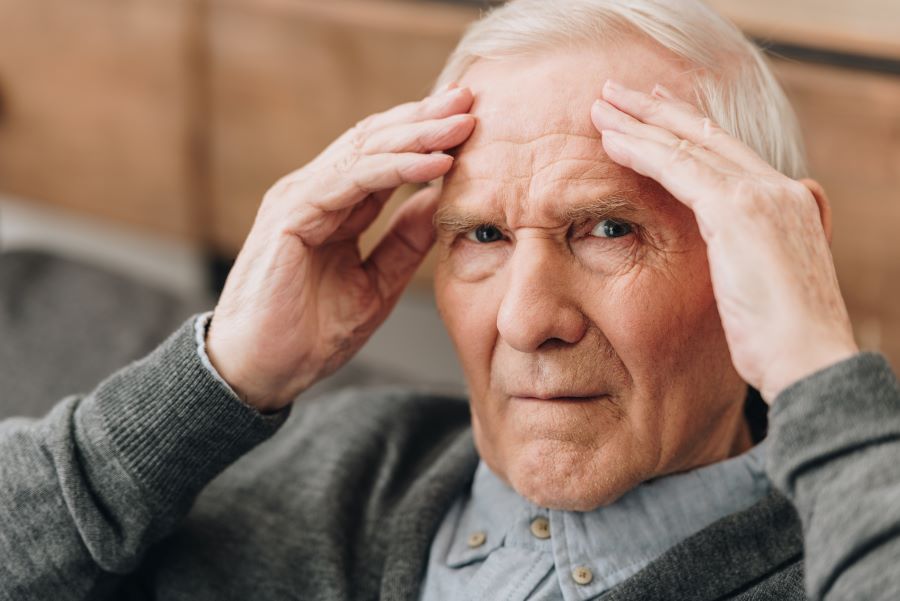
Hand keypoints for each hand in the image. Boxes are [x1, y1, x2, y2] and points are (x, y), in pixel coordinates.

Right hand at [207, 86, 475, 411]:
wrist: (263, 372)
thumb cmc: (311, 334)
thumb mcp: (377, 283)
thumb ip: (404, 241)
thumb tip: (439, 201)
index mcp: (334, 207)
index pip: (383, 156)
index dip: (425, 137)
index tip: (470, 123)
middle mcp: (315, 193)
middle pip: (376, 140)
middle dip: (425, 118)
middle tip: (470, 99)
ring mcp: (300, 199)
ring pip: (366, 150)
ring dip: (418, 134)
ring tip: (462, 123)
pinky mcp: (292, 215)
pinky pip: (353, 180)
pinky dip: (397, 168)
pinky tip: (435, 163)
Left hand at [591, 79, 857, 402]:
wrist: (808, 362)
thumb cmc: (783, 342)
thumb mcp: (768, 288)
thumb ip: (753, 256)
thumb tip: (735, 256)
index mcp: (788, 203)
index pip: (727, 153)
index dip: (686, 130)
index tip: (654, 114)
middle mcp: (779, 188)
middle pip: (705, 136)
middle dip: (656, 111)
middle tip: (616, 93)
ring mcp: (762, 195)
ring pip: (686, 145)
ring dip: (638, 123)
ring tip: (600, 106)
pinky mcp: (739, 210)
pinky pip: (677, 168)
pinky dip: (641, 151)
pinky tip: (610, 141)